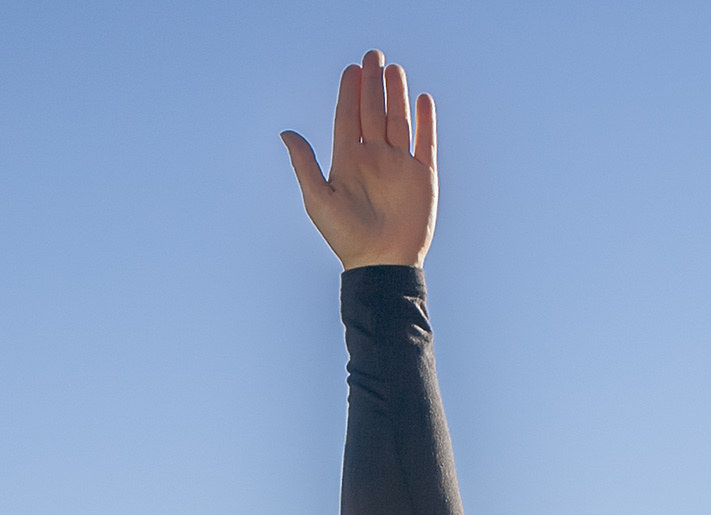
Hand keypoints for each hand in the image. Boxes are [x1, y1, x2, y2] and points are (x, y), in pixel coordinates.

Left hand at [280, 50, 436, 268]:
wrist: (381, 263)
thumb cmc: (345, 236)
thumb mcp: (317, 199)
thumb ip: (304, 164)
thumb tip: (286, 132)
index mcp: (348, 161)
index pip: (348, 117)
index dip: (349, 93)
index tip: (351, 69)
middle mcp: (373, 158)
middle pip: (372, 111)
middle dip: (372, 84)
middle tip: (372, 56)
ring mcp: (398, 164)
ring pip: (397, 120)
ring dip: (395, 95)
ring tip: (393, 69)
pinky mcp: (422, 176)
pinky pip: (425, 142)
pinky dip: (424, 121)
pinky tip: (421, 99)